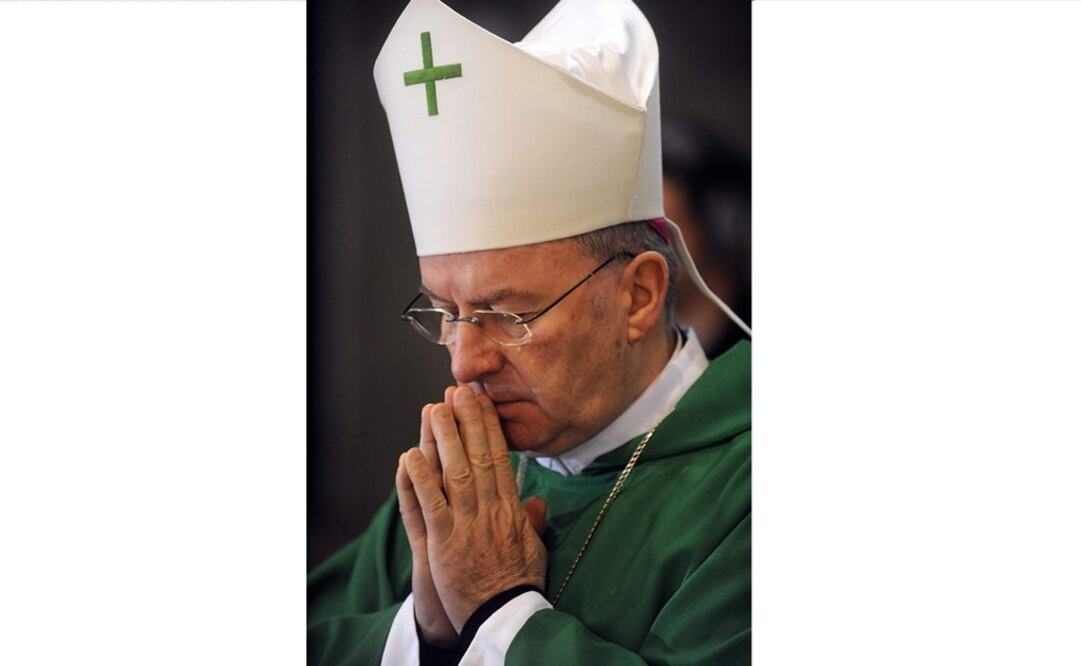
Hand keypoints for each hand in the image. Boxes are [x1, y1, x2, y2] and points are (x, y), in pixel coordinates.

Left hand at [403, 386, 547, 631]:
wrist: (506, 615)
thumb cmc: (519, 583)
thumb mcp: (535, 549)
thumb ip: (532, 522)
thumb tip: (538, 503)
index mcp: (511, 508)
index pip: (500, 458)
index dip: (490, 428)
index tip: (483, 403)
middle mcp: (489, 510)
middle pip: (478, 456)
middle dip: (468, 421)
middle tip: (459, 391)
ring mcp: (466, 524)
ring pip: (454, 473)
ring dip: (443, 439)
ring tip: (434, 409)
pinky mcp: (444, 542)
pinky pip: (430, 505)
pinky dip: (420, 480)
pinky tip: (409, 456)